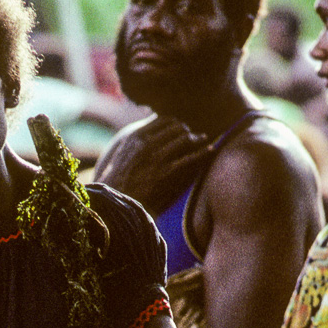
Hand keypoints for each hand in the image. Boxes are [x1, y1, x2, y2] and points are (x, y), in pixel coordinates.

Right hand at [98, 117, 213, 217]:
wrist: (116, 207)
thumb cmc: (118, 186)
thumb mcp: (120, 158)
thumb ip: (134, 144)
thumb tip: (144, 134)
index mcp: (135, 138)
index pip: (163, 120)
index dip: (175, 123)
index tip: (180, 128)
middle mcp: (147, 144)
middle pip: (176, 127)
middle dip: (187, 131)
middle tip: (193, 136)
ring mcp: (158, 159)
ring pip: (185, 138)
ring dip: (196, 139)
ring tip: (203, 140)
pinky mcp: (168, 174)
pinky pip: (191, 158)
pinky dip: (203, 153)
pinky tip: (210, 150)